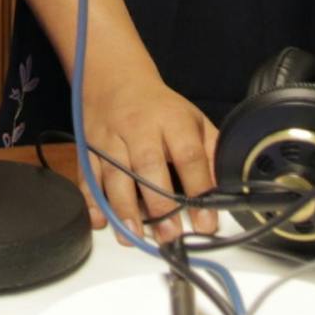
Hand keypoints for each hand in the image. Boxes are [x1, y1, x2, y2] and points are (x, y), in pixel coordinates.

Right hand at [80, 65, 218, 242]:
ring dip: (123, 208)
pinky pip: (87, 175)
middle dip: (159, 204)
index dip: (198, 189)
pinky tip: (100, 220)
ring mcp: (110, 137)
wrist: (116, 78)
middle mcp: (139, 128)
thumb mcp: (192, 119)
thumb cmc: (159, 107)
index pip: (188, 155)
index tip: (206, 223)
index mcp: (171, 120)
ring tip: (133, 236)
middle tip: (170, 236)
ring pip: (115, 174)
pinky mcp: (88, 147)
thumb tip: (227, 189)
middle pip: (148, 165)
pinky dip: (91, 199)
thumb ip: (211, 152)